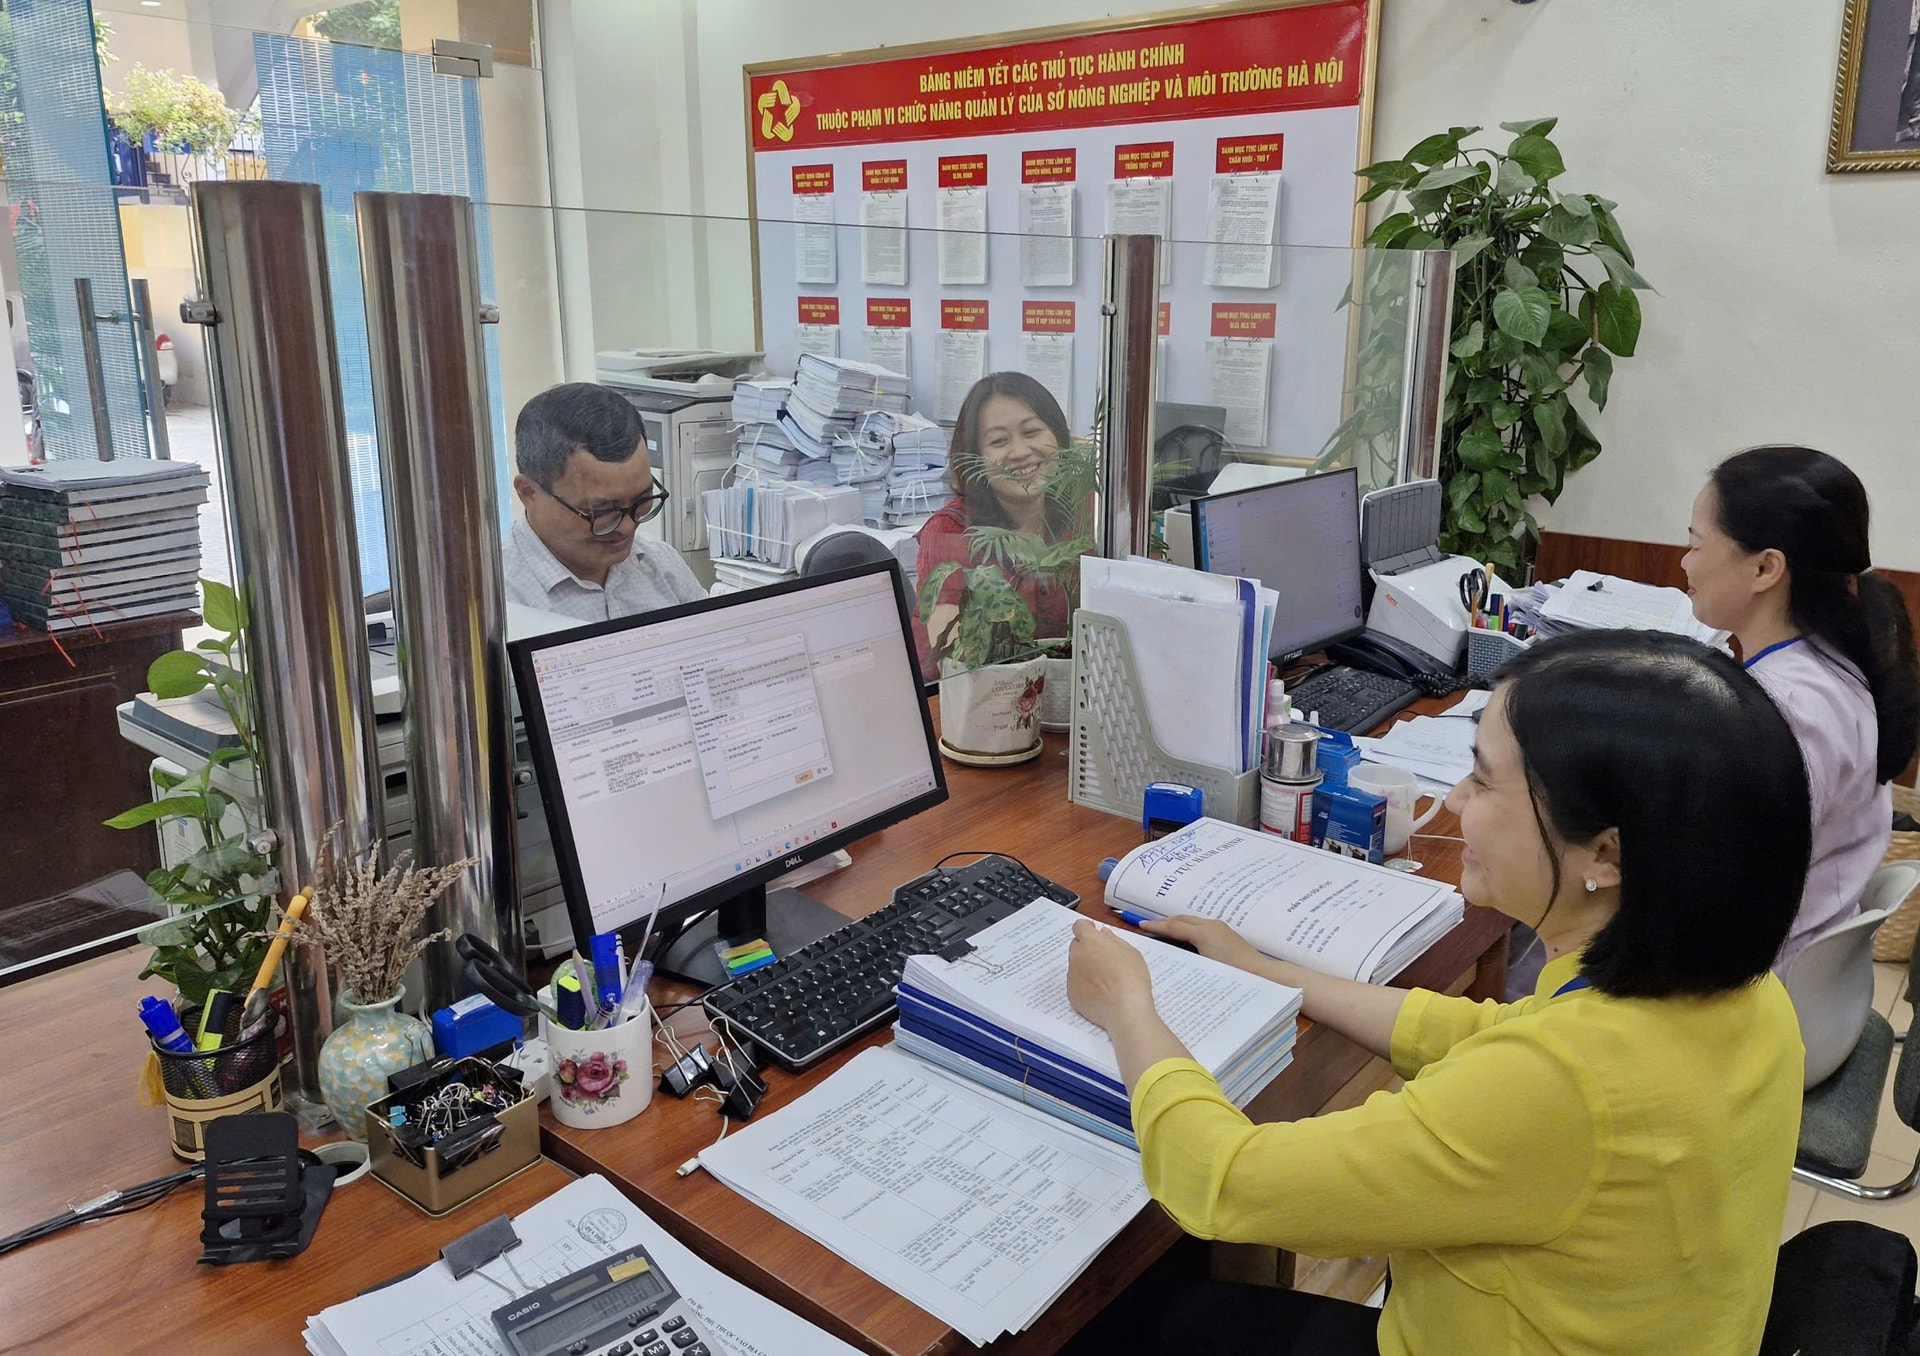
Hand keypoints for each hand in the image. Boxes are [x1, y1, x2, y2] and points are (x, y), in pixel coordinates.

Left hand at [1067, 918, 1153, 1031]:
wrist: (1126, 1009)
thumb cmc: (1132, 979)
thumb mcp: (1130, 952)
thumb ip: (1113, 940)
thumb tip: (1103, 934)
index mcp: (1090, 941)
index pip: (1079, 926)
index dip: (1087, 928)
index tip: (1093, 931)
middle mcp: (1076, 956)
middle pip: (1076, 946)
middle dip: (1087, 949)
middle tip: (1104, 959)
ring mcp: (1072, 975)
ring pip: (1076, 966)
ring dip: (1086, 968)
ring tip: (1105, 980)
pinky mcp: (1071, 993)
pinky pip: (1076, 984)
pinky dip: (1084, 986)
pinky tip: (1100, 993)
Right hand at [1142, 915, 1265, 974]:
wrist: (1262, 974)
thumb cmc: (1234, 972)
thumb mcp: (1204, 966)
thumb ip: (1185, 955)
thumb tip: (1171, 952)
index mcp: (1203, 932)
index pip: (1174, 926)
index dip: (1157, 926)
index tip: (1142, 925)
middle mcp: (1211, 925)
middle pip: (1182, 918)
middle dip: (1165, 921)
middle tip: (1150, 925)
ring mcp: (1220, 928)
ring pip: (1192, 921)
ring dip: (1177, 924)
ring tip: (1164, 930)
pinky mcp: (1226, 934)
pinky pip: (1201, 926)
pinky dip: (1188, 928)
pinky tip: (1185, 938)